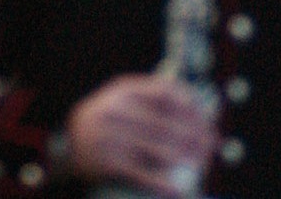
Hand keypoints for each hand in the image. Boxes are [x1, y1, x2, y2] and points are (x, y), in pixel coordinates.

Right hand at [63, 74, 218, 197]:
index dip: (190, 107)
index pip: (164, 94)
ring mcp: (108, 138)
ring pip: (157, 150)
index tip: (207, 119)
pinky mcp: (106, 163)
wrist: (68, 148)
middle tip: (212, 145)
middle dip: (194, 136)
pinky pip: (142, 175)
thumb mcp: (123, 101)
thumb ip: (153, 99)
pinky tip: (178, 190)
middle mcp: (113, 111)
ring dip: (185, 158)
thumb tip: (199, 107)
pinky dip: (163, 184)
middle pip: (165, 124)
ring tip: (201, 163)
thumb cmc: (109, 124)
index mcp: (121, 91)